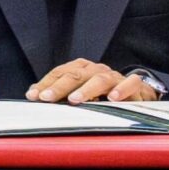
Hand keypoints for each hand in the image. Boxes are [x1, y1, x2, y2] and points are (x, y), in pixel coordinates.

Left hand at [26, 58, 159, 103]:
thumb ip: (59, 93)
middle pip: (76, 74)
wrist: (135, 93)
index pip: (60, 72)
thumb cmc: (102, 94)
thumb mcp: (79, 92)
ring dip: (86, 89)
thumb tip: (33, 94)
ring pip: (99, 79)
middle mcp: (96, 70)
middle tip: (47, 98)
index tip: (33, 96)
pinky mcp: (134, 85)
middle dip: (60, 86)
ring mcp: (114, 76)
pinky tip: (113, 99)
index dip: (46, 83)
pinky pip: (129, 83)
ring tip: (74, 100)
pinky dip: (122, 90)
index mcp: (82, 69)